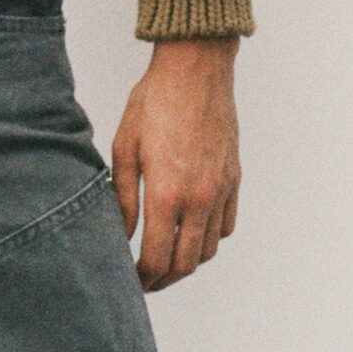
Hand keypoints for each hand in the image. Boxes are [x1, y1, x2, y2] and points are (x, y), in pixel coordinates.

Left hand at [111, 37, 241, 289]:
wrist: (196, 69)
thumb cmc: (154, 102)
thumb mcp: (124, 148)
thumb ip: (121, 198)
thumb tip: (119, 235)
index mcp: (167, 194)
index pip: (157, 259)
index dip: (142, 279)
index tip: (129, 282)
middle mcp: (199, 199)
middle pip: (185, 264)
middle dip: (163, 280)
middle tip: (143, 282)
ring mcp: (221, 190)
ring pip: (208, 249)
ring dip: (186, 262)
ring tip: (164, 260)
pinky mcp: (234, 178)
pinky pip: (226, 225)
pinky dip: (208, 239)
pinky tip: (190, 232)